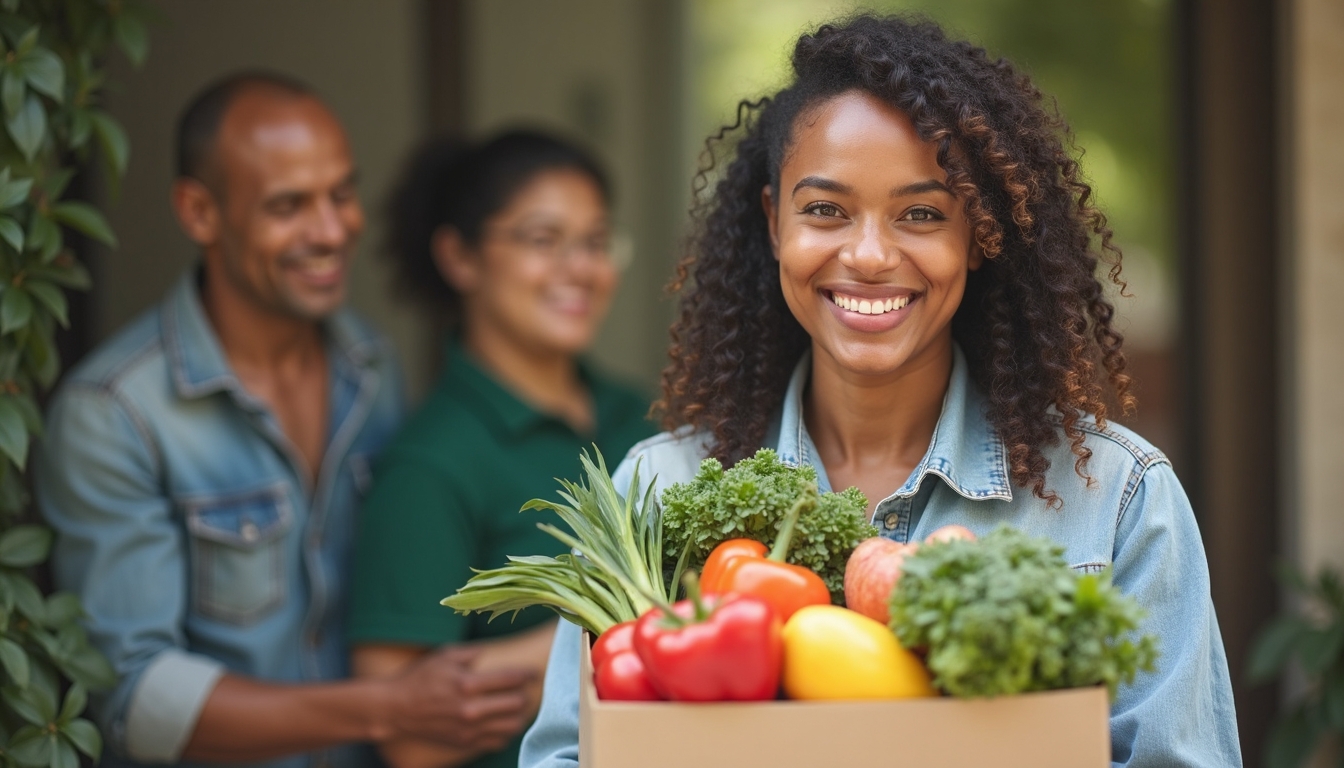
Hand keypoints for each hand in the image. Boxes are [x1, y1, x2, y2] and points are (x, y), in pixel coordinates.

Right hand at [383, 645, 536, 751]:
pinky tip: (503, 722)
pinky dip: (506, 732)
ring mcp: (468, 729)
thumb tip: (492, 651)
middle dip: (525, 695)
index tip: (533, 673)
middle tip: (524, 690)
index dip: (526, 675)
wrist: (396, 709)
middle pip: (515, 703)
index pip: (510, 679)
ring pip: (511, 725)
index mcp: (467, 683)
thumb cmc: (420, 678)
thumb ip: (472, 651)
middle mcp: (470, 708)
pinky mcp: (464, 742)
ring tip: (517, 707)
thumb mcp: (444, 656)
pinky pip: (497, 741)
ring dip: (519, 715)